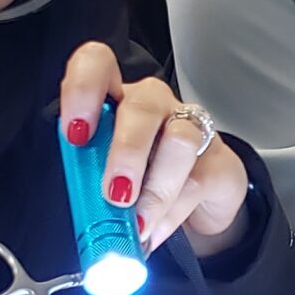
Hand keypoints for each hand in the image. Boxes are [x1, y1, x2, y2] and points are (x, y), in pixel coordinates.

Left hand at [60, 41, 252, 254]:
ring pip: (179, 141)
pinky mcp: (217, 157)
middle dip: (127, 154)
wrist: (197, 198)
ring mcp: (188, 126)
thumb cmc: (138, 181)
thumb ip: (91, 191)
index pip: (97, 65)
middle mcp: (151, 104)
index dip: (83, 91)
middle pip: (141, 106)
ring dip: (155, 190)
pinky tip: (156, 229)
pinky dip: (171, 213)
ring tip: (139, 223)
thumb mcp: (105, 181)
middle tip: (115, 194)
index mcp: (114, 100)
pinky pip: (197, 180)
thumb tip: (88, 226)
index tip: (77, 133)